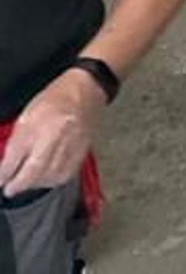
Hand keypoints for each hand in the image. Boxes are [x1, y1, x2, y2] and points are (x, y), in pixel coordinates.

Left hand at [0, 70, 103, 194]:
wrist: (84, 90)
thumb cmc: (54, 101)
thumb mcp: (26, 117)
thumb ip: (15, 143)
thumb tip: (6, 167)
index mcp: (37, 122)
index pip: (17, 154)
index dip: (5, 172)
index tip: (1, 181)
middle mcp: (54, 133)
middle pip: (35, 168)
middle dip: (20, 183)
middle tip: (11, 189)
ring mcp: (70, 142)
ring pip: (50, 175)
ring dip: (36, 183)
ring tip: (29, 183)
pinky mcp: (82, 150)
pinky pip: (66, 174)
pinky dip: (54, 180)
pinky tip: (47, 178)